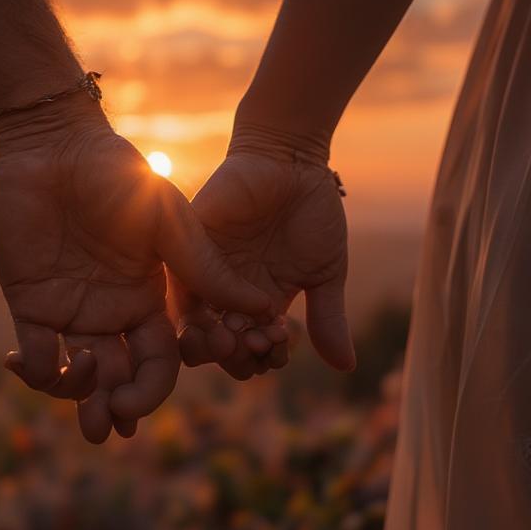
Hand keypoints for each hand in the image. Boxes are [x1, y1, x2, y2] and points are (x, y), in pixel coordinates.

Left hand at [0, 93, 270, 442]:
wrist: (56, 145)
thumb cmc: (118, 174)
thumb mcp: (170, 222)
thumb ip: (207, 269)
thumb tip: (264, 309)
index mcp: (149, 301)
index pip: (159, 362)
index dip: (153, 389)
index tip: (140, 404)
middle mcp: (112, 314)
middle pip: (120, 378)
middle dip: (116, 408)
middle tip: (107, 425)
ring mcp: (70, 310)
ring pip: (77, 375)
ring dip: (79, 398)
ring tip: (81, 405)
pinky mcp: (29, 303)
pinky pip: (35, 351)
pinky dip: (35, 371)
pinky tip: (28, 364)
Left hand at [173, 130, 354, 379]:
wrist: (293, 162)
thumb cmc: (312, 212)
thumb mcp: (327, 272)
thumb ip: (329, 317)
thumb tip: (347, 367)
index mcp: (255, 306)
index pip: (248, 351)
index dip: (261, 359)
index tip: (280, 347)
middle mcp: (225, 295)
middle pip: (215, 347)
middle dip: (235, 357)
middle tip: (256, 346)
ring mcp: (205, 273)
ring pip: (193, 326)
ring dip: (216, 341)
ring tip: (239, 336)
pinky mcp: (189, 247)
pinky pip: (183, 286)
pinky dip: (206, 305)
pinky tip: (231, 306)